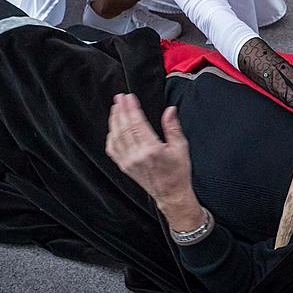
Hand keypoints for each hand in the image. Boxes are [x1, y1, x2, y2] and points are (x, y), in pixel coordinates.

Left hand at [106, 94, 202, 230]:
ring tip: (116, 108)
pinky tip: (113, 128)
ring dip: (115, 120)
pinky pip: (113, 149)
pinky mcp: (124, 166)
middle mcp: (137, 156)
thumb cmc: (177, 173)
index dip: (131, 108)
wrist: (171, 194)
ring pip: (116, 136)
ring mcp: (128, 162)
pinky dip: (111, 136)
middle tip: (120, 97)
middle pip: (124, 127)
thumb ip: (173, 127)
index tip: (129, 97)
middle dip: (121, 110)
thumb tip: (170, 110)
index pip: (137, 123)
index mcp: (152, 150)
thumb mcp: (181, 147)